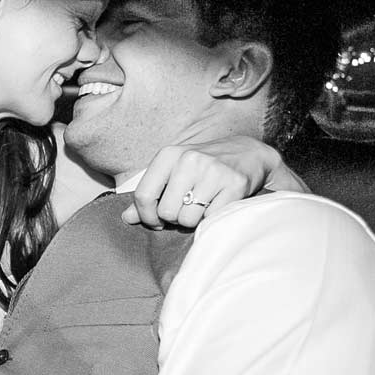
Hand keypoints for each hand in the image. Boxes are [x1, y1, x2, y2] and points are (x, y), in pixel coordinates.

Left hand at [124, 136, 283, 228]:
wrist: (248, 154)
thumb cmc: (203, 167)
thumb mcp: (173, 173)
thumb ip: (150, 194)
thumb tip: (126, 218)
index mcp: (169, 154)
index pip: (143, 195)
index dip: (146, 216)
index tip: (156, 221)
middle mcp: (190, 160)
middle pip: (166, 212)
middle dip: (174, 219)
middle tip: (185, 210)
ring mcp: (213, 171)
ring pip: (187, 219)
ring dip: (193, 221)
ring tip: (202, 206)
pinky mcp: (234, 185)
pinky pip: (210, 219)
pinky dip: (211, 219)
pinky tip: (216, 205)